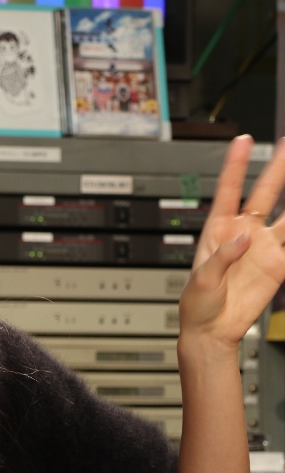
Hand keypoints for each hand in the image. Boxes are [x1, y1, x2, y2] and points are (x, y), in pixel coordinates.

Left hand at [179, 135, 284, 347]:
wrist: (212, 331)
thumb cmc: (197, 305)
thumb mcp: (201, 280)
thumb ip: (222, 257)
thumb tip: (245, 238)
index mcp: (217, 231)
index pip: (227, 191)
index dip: (235, 165)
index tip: (242, 141)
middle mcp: (243, 233)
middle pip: (264, 194)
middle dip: (277, 168)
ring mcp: (264, 248)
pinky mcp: (278, 265)